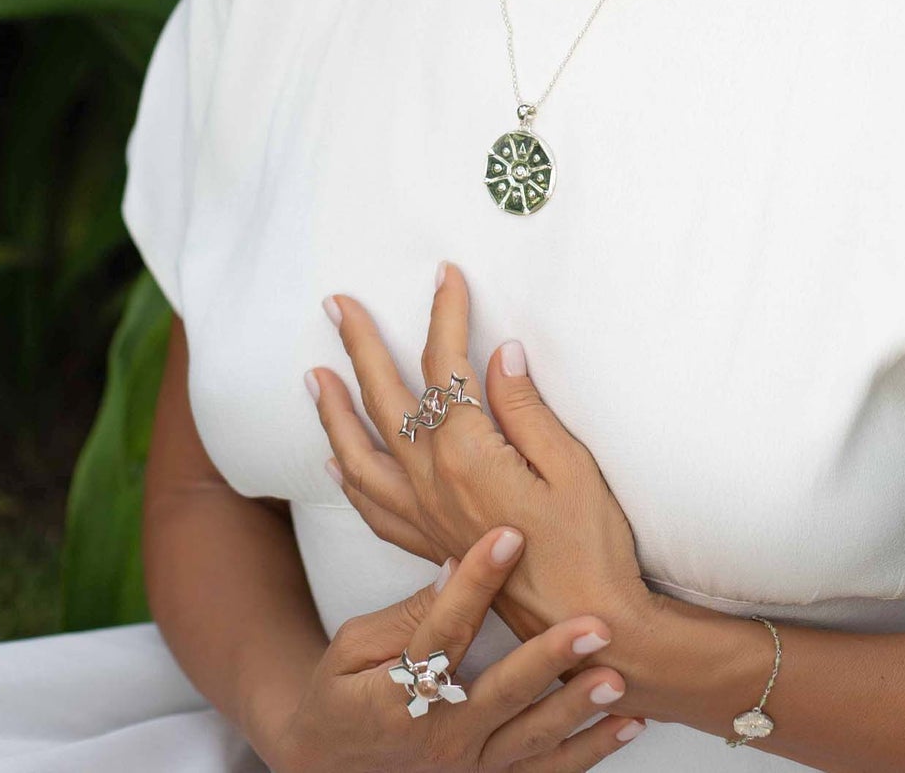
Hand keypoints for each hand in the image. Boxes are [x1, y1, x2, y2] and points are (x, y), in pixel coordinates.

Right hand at [265, 523, 645, 771]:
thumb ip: (405, 614)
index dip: (476, 582)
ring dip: (579, 709)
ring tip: (617, 678)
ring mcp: (470, 764)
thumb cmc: (344, 690)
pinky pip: (547, 770)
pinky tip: (628, 724)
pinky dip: (590, 751)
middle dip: (550, 658)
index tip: (508, 535)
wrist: (334, 762)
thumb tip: (453, 567)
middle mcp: (440, 736)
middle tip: (593, 624)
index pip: (442, 632)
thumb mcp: (351, 646)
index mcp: (397, 696)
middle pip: (501, 693)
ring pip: (532, 738)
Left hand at [307, 260, 655, 651]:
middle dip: (360, 345)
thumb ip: (526, 407)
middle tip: (337, 304)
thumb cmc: (590, 546)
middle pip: (385, 399)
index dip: (444, 314)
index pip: (446, 366)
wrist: (584, 629)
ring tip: (314, 376)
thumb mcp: (571, 466)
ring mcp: (426, 516)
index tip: (446, 274)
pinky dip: (350, 478)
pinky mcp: (430, 543)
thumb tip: (498, 352)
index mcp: (468, 453)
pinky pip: (372, 507)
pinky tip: (337, 462)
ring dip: (334, 411)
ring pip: (361, 454)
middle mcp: (433, 482)